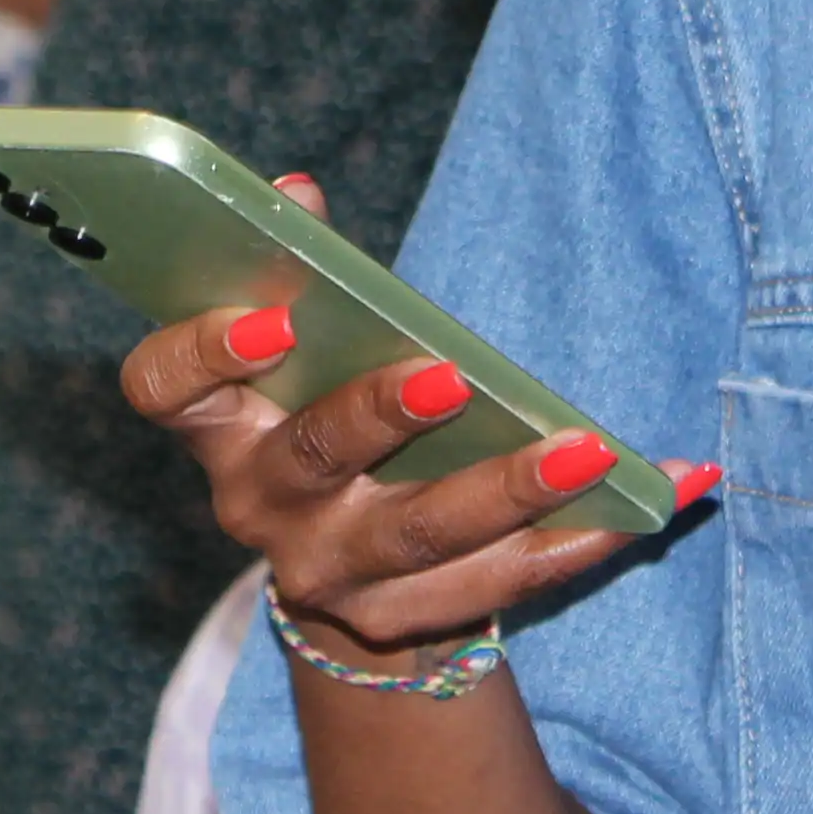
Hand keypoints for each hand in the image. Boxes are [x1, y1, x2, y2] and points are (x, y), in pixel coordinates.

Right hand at [118, 175, 707, 674]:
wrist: (353, 581)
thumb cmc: (329, 423)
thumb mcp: (305, 357)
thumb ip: (304, 274)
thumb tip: (299, 191)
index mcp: (222, 426)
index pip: (166, 390)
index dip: (204, 353)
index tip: (274, 317)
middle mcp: (260, 506)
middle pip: (312, 461)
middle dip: (379, 417)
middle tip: (452, 377)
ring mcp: (331, 574)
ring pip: (420, 535)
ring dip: (509, 490)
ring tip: (588, 448)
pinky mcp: (406, 622)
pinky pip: (500, 583)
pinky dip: (578, 541)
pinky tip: (646, 504)